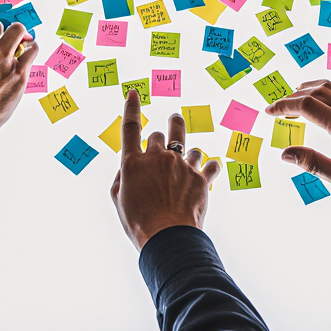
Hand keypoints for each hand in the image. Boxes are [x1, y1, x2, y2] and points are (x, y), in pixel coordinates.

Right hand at [111, 90, 220, 249]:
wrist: (168, 237)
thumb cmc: (139, 222)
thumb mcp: (119, 200)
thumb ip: (122, 178)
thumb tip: (129, 167)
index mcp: (133, 162)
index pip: (131, 127)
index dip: (132, 107)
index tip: (134, 93)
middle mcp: (158, 157)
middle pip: (162, 134)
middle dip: (163, 138)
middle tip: (164, 150)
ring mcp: (182, 165)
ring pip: (189, 146)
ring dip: (188, 153)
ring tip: (187, 163)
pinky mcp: (201, 177)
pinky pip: (211, 165)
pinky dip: (210, 168)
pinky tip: (209, 172)